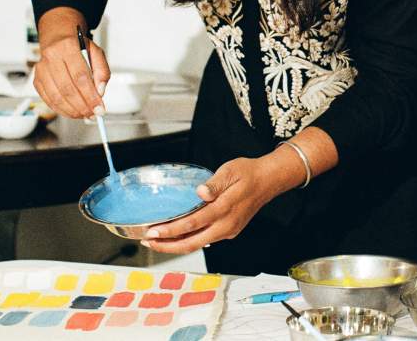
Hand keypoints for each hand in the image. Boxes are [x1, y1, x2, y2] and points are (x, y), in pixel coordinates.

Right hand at [32, 7, 108, 118]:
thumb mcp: (96, 53)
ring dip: (72, 110)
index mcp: (68, 47)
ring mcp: (41, 69)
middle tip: (93, 114)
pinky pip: (48, 100)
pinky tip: (72, 112)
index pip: (80, 76)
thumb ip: (102, 72)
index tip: (100, 108)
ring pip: (56, 96)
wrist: (58, 38)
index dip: (90, 96)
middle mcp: (52, 57)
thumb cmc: (79, 47)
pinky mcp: (37, 80)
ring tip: (85, 114)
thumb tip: (100, 92)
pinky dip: (61, 109)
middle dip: (82, 106)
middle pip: (67, 88)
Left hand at [141, 156, 298, 253]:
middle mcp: (226, 225)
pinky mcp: (229, 231)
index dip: (171, 230)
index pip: (192, 224)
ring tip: (157, 242)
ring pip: (197, 244)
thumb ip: (214, 183)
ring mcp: (228, 231)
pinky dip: (188, 241)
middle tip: (147, 242)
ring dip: (176, 245)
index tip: (153, 231)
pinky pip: (205, 240)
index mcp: (224, 209)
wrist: (268, 181)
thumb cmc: (249, 173)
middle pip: (191, 243)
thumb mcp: (230, 170)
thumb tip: (200, 192)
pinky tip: (176, 237)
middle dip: (167, 245)